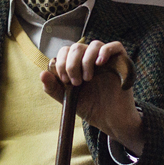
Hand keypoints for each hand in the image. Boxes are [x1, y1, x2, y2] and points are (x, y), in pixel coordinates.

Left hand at [41, 40, 144, 154]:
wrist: (109, 120)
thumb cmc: (90, 107)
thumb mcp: (68, 99)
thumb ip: (53, 88)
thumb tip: (42, 74)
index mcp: (77, 64)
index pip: (65, 51)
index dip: (62, 63)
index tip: (65, 81)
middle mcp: (90, 59)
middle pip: (77, 46)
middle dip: (72, 64)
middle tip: (75, 82)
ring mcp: (106, 60)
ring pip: (94, 44)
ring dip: (86, 60)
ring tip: (87, 78)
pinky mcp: (121, 62)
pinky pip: (115, 46)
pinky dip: (106, 51)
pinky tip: (99, 63)